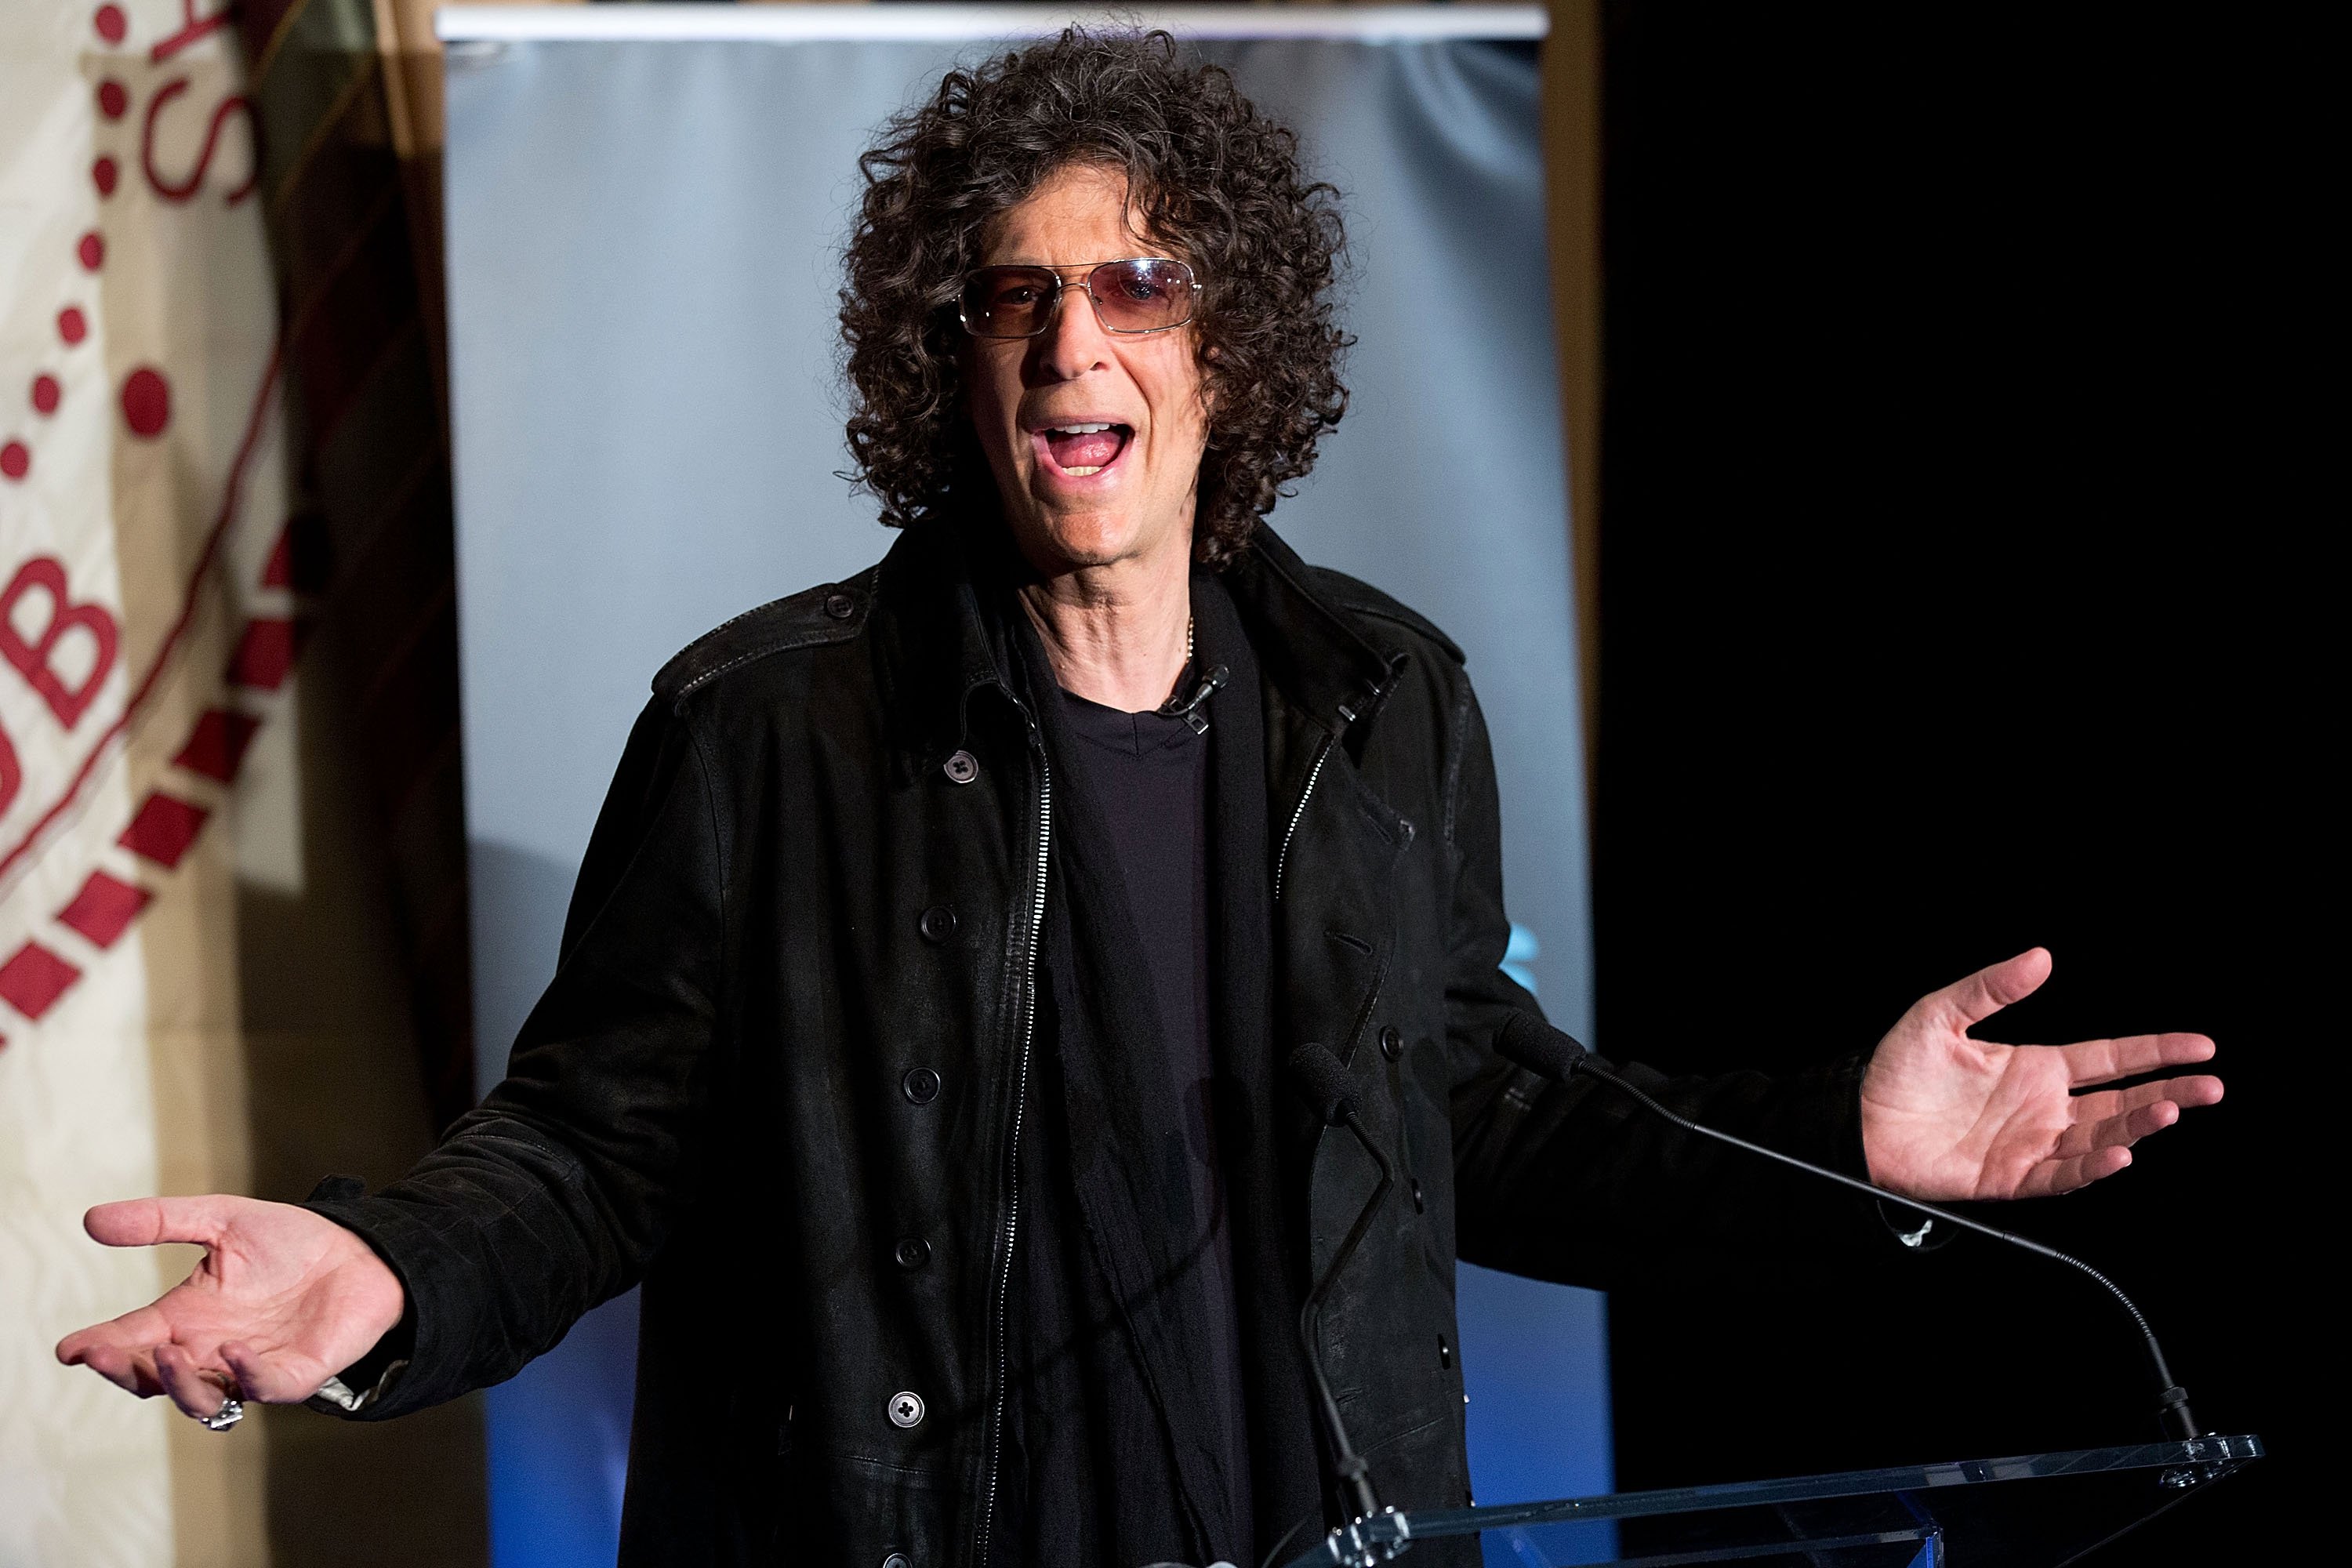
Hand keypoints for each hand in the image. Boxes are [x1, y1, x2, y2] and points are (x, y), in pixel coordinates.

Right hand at [55, 1195, 404, 1419]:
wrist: (363, 1250)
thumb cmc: (292, 1241)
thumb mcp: (222, 1219)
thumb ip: (161, 1221)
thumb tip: (92, 1219)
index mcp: (188, 1317)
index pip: (132, 1339)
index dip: (99, 1346)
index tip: (70, 1348)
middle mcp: (211, 1349)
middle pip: (154, 1379)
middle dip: (125, 1370)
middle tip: (102, 1353)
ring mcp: (252, 1367)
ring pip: (202, 1397)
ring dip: (179, 1382)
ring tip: (166, 1353)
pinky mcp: (296, 1373)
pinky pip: (264, 1387)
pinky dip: (246, 1375)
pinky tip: (233, 1351)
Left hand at [1859, 948, 2221, 1201]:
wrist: (1858, 1120)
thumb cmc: (1897, 1069)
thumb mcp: (1941, 1015)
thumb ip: (1992, 988)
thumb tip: (2041, 956)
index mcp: (2037, 1067)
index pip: (2111, 1058)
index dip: (2156, 1052)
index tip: (2201, 1046)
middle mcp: (2044, 1107)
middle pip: (2122, 1101)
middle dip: (2169, 1093)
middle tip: (2212, 1086)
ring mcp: (2032, 1144)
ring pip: (2102, 1137)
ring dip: (2138, 1126)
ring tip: (2171, 1110)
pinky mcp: (2012, 1177)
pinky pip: (2062, 1174)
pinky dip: (2092, 1166)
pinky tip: (2118, 1152)